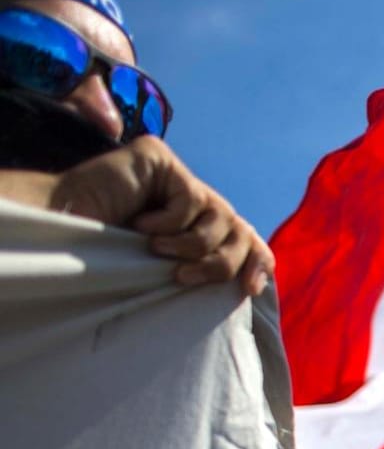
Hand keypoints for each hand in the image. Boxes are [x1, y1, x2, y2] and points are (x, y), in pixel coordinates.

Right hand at [48, 137, 272, 294]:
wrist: (61, 229)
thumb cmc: (106, 256)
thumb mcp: (164, 269)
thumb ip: (203, 268)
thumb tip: (253, 287)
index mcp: (199, 227)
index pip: (247, 239)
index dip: (256, 262)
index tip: (248, 289)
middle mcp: (195, 201)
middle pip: (240, 230)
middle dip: (219, 263)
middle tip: (182, 277)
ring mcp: (179, 177)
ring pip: (222, 216)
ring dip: (192, 245)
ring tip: (156, 251)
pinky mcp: (161, 159)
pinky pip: (190, 199)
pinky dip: (169, 223)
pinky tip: (140, 225)